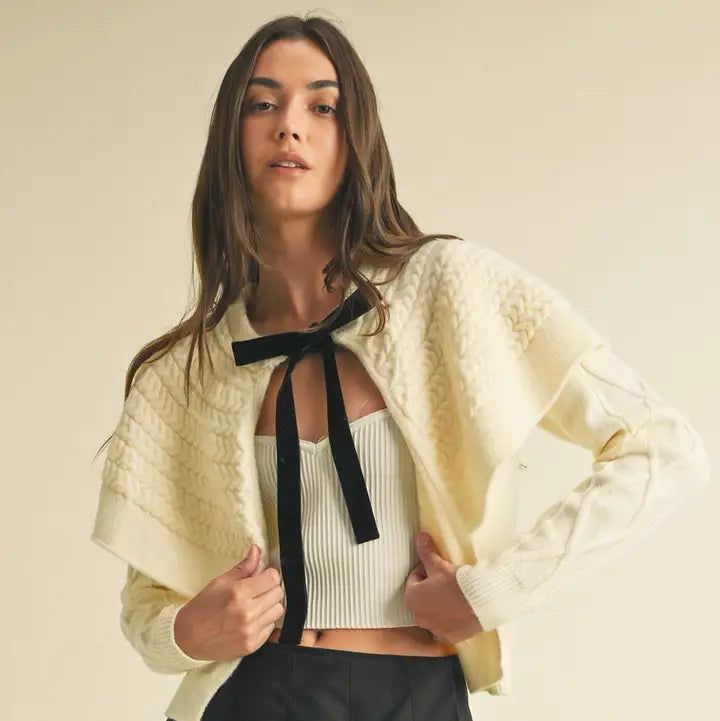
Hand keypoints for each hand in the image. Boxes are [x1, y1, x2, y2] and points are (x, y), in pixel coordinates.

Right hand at [174, 544, 285, 660]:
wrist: (187, 639)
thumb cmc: (201, 609)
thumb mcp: (220, 582)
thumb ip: (244, 567)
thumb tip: (257, 551)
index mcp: (239, 593)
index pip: (273, 578)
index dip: (269, 574)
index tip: (264, 575)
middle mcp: (247, 613)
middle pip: (278, 593)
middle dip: (270, 588)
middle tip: (259, 589)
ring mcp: (250, 631)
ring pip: (278, 610)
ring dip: (270, 605)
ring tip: (256, 604)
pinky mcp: (252, 645)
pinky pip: (271, 628)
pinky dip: (265, 622)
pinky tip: (252, 619)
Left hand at [404, 532, 483, 644]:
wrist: (482, 601)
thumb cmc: (456, 583)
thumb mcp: (439, 565)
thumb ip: (427, 552)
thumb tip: (420, 536)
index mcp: (411, 599)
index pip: (414, 580)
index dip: (425, 570)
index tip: (437, 568)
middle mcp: (419, 618)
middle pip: (423, 598)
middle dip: (431, 589)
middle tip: (446, 580)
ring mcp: (435, 629)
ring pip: (434, 613)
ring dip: (440, 604)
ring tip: (455, 594)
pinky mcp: (451, 637)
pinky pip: (447, 626)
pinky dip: (452, 618)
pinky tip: (461, 608)